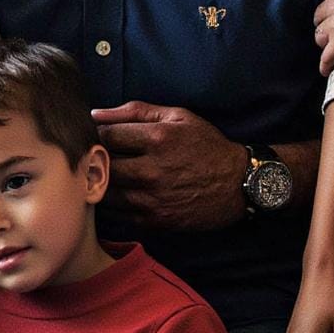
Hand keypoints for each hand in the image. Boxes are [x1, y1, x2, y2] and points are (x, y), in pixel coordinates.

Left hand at [89, 102, 245, 228]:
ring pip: (105, 192)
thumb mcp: (178, 117)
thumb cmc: (206, 146)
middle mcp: (153, 170)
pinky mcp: (154, 220)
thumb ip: (136, 111)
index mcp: (158, 139)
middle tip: (96, 157)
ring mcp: (152, 198)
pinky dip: (110, 204)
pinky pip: (117, 214)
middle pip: (101, 166)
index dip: (97, 135)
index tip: (100, 137)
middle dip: (95, 160)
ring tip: (104, 176)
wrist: (238, 185)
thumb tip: (96, 114)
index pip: (106, 136)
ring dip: (99, 184)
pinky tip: (116, 194)